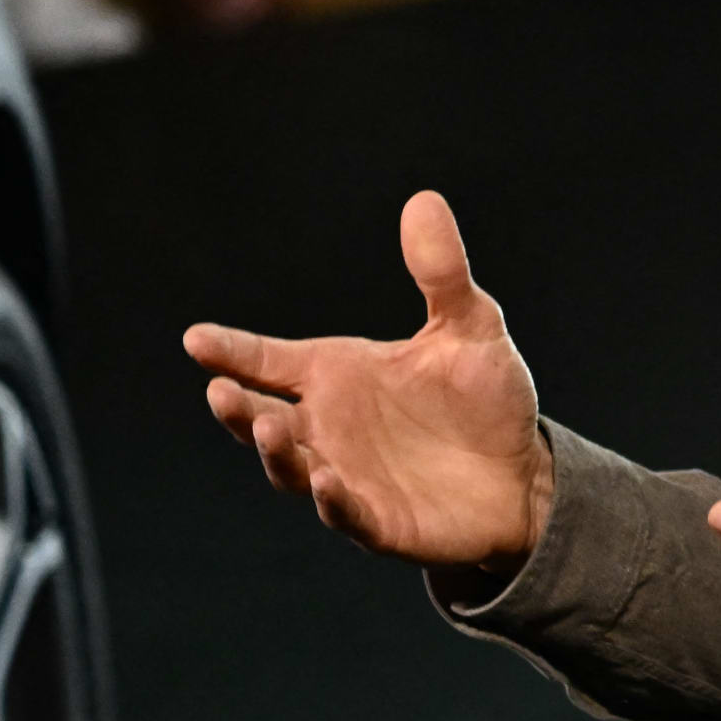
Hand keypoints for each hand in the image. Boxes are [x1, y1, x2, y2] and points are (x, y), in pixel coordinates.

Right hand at [185, 191, 556, 574]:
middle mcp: (327, 426)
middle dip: (236, 408)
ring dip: (276, 452)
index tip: (195, 338)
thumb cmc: (484, 400)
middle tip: (221, 391)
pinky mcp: (377, 521)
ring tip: (267, 427)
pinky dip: (332, 499)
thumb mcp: (470, 328)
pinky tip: (326, 480)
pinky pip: (344, 513)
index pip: (267, 360)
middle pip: (261, 418)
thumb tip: (425, 200)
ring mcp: (345, 476)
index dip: (230, 351)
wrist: (525, 472)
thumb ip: (441, 273)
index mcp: (335, 376)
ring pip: (290, 468)